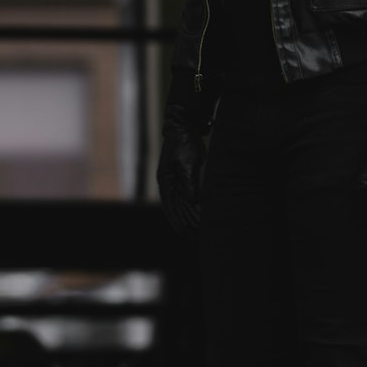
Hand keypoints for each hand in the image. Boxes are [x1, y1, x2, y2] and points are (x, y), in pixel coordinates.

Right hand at [156, 102, 206, 238]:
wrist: (185, 127)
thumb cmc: (185, 144)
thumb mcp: (187, 162)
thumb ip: (189, 182)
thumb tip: (193, 200)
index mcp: (166, 182)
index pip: (171, 208)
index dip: (178, 223)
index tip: (186, 235)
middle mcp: (169, 184)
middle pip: (177, 210)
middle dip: (185, 225)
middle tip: (195, 239)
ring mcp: (176, 181)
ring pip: (183, 206)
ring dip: (190, 219)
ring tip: (199, 232)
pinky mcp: (185, 178)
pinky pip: (188, 198)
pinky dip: (194, 208)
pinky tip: (200, 216)